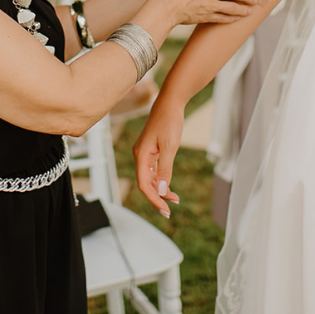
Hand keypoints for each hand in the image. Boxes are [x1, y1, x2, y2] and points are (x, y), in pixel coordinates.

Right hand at [133, 101, 183, 217]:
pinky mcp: (151, 151)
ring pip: (149, 178)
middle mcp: (140, 156)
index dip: (153, 199)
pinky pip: (153, 170)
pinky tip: (168, 186)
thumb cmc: (169, 122)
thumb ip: (165, 169)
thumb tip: (162, 190)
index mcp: (141, 156)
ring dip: (160, 189)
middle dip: (157, 197)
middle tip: (169, 210)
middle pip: (146, 183)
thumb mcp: (170, 147)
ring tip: (174, 198)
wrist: (170, 104)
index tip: (165, 209)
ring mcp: (145, 154)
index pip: (144, 184)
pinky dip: (160, 179)